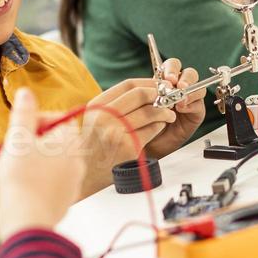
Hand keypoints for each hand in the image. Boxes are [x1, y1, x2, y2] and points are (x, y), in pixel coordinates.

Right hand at [0, 87, 85, 239]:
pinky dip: (39, 180)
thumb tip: (26, 93)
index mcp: (69, 141)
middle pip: (56, 140)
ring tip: (16, 167)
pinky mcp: (65, 200)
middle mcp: (77, 160)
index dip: (36, 119)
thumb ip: (23, 113)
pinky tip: (22, 185)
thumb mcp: (17, 139)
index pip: (58, 118)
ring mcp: (74, 182)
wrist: (26, 221)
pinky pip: (52, 182)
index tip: (19, 129)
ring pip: (54, 162)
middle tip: (14, 149)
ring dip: (35, 160)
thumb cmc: (21, 179)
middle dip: (34, 141)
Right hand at [79, 76, 176, 193]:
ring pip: (149, 112)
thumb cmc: (96, 145)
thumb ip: (117, 104)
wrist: (87, 174)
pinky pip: (152, 130)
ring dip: (164, 112)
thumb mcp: (97, 119)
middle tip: (169, 97)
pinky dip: (160, 126)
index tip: (161, 85)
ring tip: (169, 115)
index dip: (148, 83)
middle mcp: (104, 116)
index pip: (128, 84)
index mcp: (97, 105)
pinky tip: (160, 127)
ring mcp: (115, 131)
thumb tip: (148, 89)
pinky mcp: (128, 146)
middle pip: (139, 94)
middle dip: (159, 94)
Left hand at [145, 59, 205, 159]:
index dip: (171, 69)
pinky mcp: (196, 111)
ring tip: (180, 100)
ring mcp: (189, 99)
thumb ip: (153, 93)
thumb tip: (160, 85)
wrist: (151, 144)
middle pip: (188, 73)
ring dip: (190, 91)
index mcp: (165, 82)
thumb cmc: (146, 123)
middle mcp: (179, 88)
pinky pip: (199, 103)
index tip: (167, 79)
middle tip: (178, 86)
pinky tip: (182, 109)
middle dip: (184, 77)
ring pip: (197, 86)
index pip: (172, 66)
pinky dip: (192, 104)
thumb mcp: (145, 105)